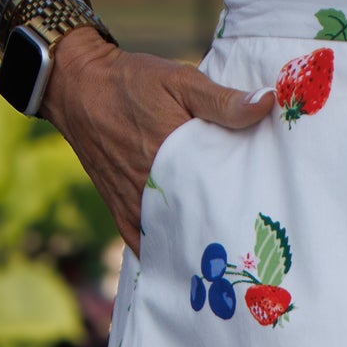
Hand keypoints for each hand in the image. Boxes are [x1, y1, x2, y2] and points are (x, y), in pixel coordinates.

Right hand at [41, 29, 273, 254]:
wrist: (78, 88)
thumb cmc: (133, 83)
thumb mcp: (180, 81)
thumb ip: (222, 100)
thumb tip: (267, 104)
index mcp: (174, 161)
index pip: (219, 200)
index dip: (243, 214)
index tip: (267, 226)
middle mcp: (153, 192)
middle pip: (199, 228)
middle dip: (226, 238)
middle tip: (255, 249)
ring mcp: (135, 208)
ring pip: (175, 243)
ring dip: (199, 250)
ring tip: (230, 260)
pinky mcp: (122, 214)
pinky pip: (149, 247)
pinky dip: (169, 256)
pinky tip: (192, 265)